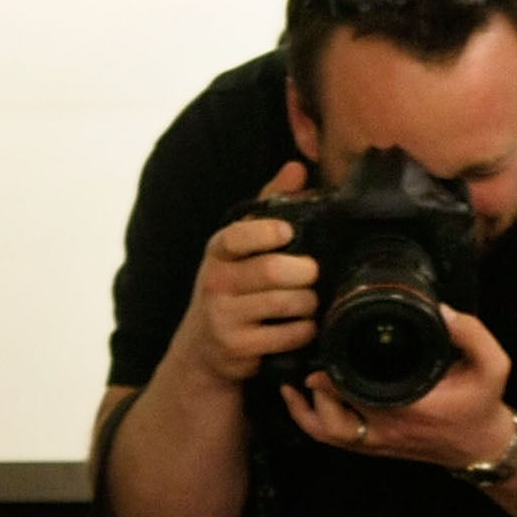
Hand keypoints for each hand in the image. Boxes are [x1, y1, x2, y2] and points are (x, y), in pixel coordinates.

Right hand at [176, 159, 318, 389]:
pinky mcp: (238, 349)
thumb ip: (268, 206)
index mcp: (218, 251)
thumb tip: (297, 167)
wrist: (204, 347)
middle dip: (304, 272)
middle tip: (313, 273)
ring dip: (309, 302)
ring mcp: (224, 318)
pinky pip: (286, 336)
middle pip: (272, 271)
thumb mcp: (240, 247)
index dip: (266, 232)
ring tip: (311, 301)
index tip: (289, 233)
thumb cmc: (232, 287)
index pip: (238, 235)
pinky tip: (305, 326)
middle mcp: (216, 282)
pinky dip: (304, 330)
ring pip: (284, 303)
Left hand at [280, 304, 516, 471]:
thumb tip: (441, 311)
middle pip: (332, 418)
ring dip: (305, 412)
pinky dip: (315, 422)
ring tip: (292, 385)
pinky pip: (334, 440)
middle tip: (307, 361)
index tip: (325, 348)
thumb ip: (472, 333)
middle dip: (313, 390)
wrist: (482, 445)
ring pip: (328, 435)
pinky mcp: (375, 447)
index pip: (358, 394)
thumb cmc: (483, 403)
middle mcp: (389, 430)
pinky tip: (305, 401)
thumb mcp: (493, 365)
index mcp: (411, 408)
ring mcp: (379, 443)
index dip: (334, 375)